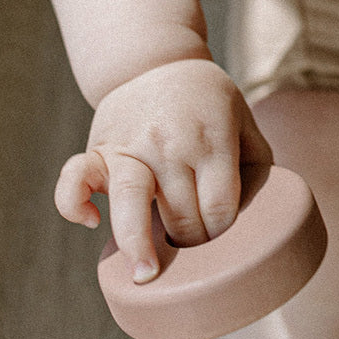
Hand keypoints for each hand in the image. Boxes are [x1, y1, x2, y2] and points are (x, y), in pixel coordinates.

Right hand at [55, 58, 273, 281]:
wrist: (157, 62)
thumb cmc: (210, 107)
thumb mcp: (246, 126)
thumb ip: (258, 171)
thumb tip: (263, 225)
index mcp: (212, 141)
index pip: (219, 208)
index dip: (222, 235)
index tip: (221, 244)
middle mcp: (170, 143)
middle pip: (181, 215)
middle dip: (190, 245)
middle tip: (193, 253)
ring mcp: (130, 145)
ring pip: (130, 201)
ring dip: (136, 244)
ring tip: (144, 276)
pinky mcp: (98, 147)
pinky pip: (75, 178)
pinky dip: (74, 204)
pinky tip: (91, 222)